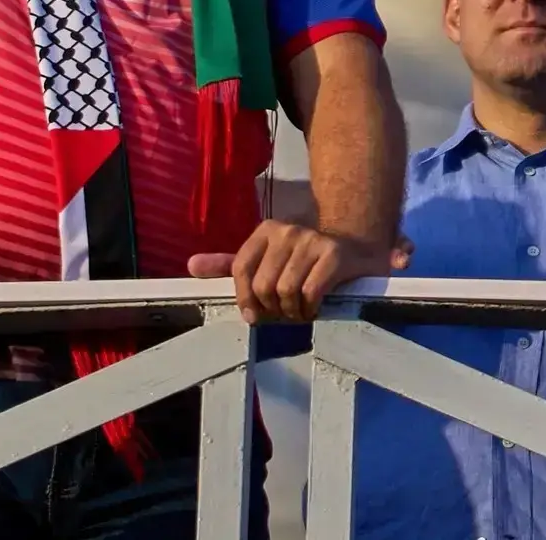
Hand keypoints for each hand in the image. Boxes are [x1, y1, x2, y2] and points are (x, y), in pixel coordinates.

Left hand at [188, 220, 407, 322]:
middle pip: (263, 284)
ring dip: (292, 311)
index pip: (240, 267)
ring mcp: (311, 240)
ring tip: (299, 311)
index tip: (253, 315)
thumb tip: (191, 266)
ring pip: (285, 291)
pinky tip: (315, 308)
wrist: (354, 248)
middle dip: (272, 308)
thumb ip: (229, 264)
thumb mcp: (265, 260)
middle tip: (283, 313)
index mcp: (266, 230)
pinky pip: (310, 292)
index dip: (244, 297)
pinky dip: (310, 308)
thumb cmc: (303, 261)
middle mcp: (287, 230)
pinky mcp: (334, 254)